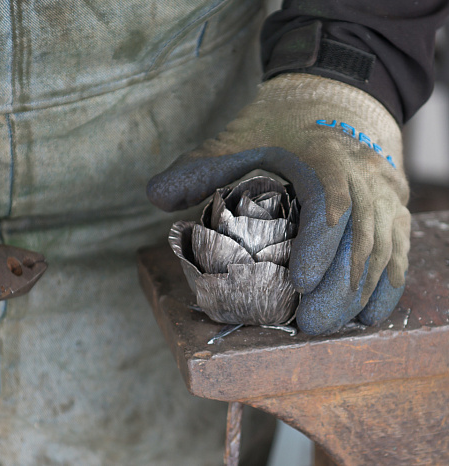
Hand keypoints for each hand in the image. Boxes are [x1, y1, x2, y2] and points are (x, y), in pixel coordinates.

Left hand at [148, 73, 408, 334]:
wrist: (336, 95)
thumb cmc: (280, 121)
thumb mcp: (236, 135)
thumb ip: (198, 167)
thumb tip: (156, 197)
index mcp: (321, 152)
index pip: (329, 198)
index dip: (320, 243)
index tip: (300, 282)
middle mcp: (361, 171)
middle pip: (362, 232)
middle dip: (339, 284)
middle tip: (310, 323)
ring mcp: (383, 188)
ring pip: (384, 244)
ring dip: (361, 290)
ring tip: (331, 325)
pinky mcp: (393, 204)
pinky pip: (399, 246)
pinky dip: (388, 282)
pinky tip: (368, 315)